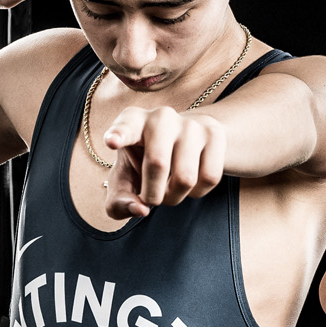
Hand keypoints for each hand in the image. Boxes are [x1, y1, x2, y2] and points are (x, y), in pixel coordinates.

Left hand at [102, 107, 226, 219]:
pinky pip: (209, 177)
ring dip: (174, 196)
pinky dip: (197, 192)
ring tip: (169, 189)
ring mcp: (191, 124)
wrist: (182, 142)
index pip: (125, 127)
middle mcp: (161, 116)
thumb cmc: (142, 164)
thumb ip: (120, 202)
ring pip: (185, 178)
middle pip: (157, 164)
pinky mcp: (214, 134)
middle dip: (152, 194)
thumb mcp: (124, 182)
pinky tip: (189, 183)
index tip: (111, 141)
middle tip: (150, 197)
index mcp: (132, 121)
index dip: (119, 134)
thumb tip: (141, 210)